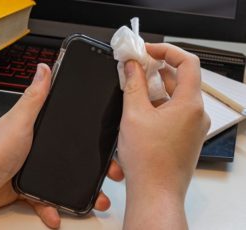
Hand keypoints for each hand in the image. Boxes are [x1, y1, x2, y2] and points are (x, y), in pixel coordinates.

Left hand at [0, 63, 123, 227]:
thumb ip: (35, 97)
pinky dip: (52, 208)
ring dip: (77, 192)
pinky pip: (45, 199)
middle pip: (72, 158)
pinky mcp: (27, 188)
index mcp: (39, 129)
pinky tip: (56, 213)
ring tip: (91, 200)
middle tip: (107, 177)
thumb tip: (43, 68)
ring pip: (62, 181)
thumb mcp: (19, 119)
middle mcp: (38, 148)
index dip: (90, 137)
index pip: (70, 130)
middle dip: (91, 169)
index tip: (107, 144)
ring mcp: (33, 168)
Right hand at [118, 43, 209, 228]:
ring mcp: (191, 127)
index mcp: (190, 104)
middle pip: (179, 79)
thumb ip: (133, 84)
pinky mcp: (184, 137)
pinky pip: (173, 112)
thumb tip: (132, 66)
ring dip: (155, 89)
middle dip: (156, 70)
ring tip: (133, 89)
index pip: (187, 62)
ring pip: (174, 97)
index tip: (147, 50)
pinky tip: (139, 110)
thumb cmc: (149, 161)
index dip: (166, 50)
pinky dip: (158, 105)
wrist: (155, 193)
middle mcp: (196, 114)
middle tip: (135, 68)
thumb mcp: (134, 114)